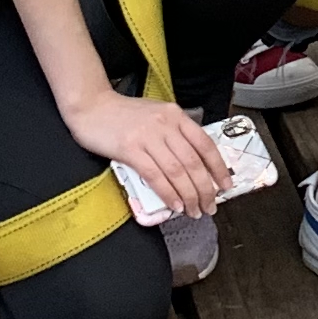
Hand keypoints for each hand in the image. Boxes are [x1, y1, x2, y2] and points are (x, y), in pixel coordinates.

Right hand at [67, 87, 231, 218]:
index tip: (225, 186)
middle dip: (205, 189)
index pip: (205, 144)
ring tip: (194, 211)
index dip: (218, 168)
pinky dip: (168, 193)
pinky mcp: (130, 149)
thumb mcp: (157, 115)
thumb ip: (174, 133)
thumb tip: (194, 164)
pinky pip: (154, 176)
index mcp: (175, 115)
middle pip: (193, 162)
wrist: (92, 106)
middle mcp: (165, 124)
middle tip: (210, 207)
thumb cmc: (124, 115)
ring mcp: (147, 136)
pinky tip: (175, 205)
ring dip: (189, 195)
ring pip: (177, 171)